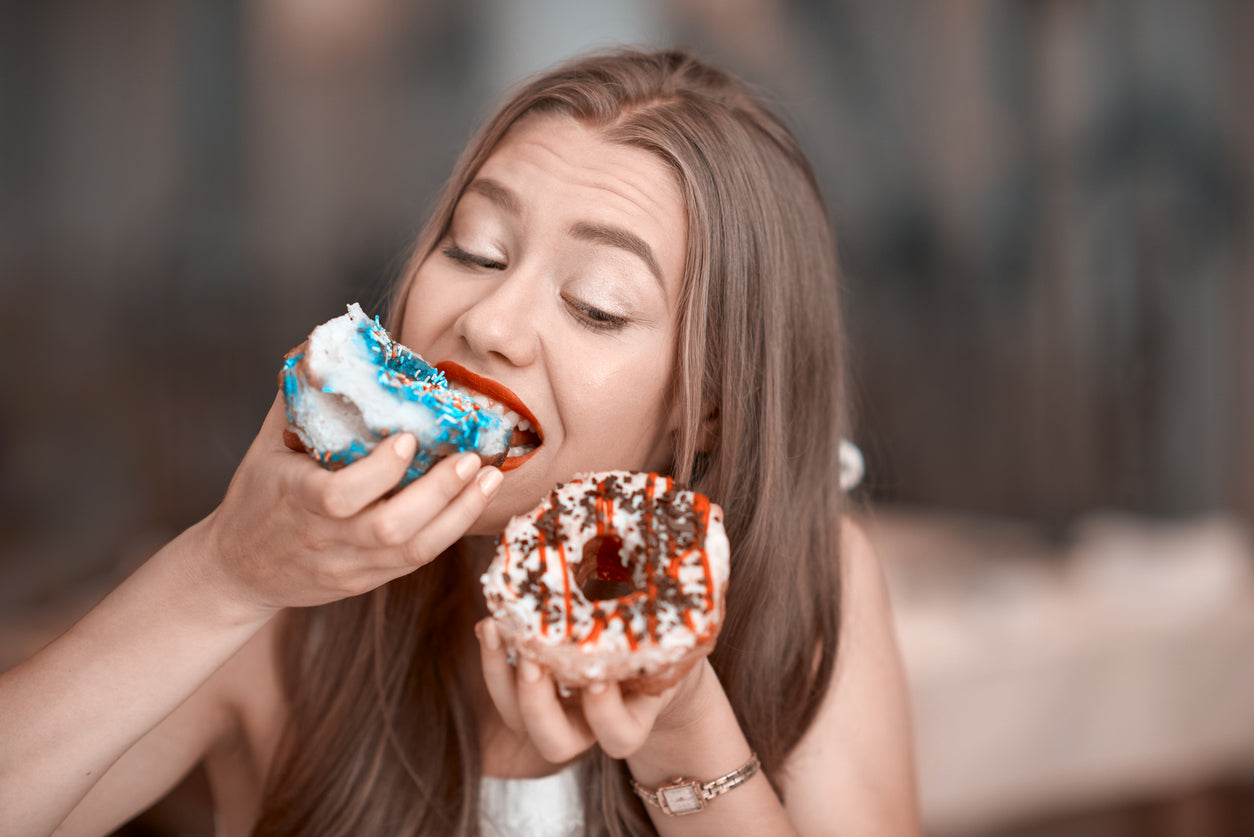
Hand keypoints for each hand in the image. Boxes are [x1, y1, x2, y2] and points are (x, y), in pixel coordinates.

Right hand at [197, 393, 502, 617]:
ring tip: (490, 477)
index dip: (380, 471)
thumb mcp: (266, 445)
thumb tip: (323, 342)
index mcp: (295, 501)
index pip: (340, 496)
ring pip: (411, 551)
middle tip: (473, 457)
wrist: (239, 571)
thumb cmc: (257, 495)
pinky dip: (450, 529)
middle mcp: (325, 539)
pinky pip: (415, 561)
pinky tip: (474, 500)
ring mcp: (349, 566)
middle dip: (439, 493)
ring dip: (458, 513)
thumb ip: (297, 398)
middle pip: (389, 529)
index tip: (409, 438)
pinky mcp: (367, 581)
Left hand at [474, 618, 708, 762]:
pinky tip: (491, 621)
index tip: (599, 678)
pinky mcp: (531, 685)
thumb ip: (672, 624)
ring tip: (493, 629)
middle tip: (532, 661)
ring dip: (498, 678)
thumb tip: (668, 565)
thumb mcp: (674, 632)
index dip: (606, 714)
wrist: (649, 645)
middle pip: (555, 744)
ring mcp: (555, 709)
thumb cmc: (665, 637)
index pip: (619, 737)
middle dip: (538, 705)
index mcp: (632, 719)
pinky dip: (492, 655)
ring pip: (516, 720)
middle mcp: (587, 725)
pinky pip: (502, 683)